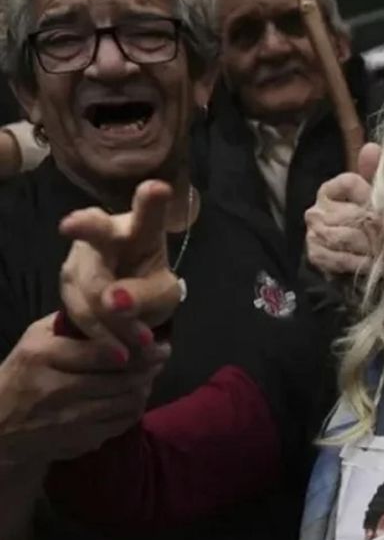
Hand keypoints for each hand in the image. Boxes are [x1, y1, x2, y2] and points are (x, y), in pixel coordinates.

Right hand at [0, 314, 168, 465]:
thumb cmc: (22, 375)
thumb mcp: (34, 341)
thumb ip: (70, 324)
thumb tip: (114, 313)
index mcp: (41, 357)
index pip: (101, 351)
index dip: (136, 347)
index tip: (154, 340)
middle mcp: (55, 389)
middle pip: (122, 377)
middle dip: (150, 363)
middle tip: (162, 353)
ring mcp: (70, 419)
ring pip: (128, 399)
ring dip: (147, 384)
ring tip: (152, 371)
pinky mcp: (81, 440)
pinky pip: (124, 421)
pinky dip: (136, 405)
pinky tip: (137, 394)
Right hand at [59, 181, 183, 357]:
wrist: (123, 308)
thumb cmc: (149, 289)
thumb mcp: (161, 295)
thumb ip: (144, 296)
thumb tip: (114, 301)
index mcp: (141, 230)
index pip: (147, 213)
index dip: (150, 202)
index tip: (158, 188)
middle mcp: (105, 233)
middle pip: (94, 229)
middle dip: (85, 226)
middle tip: (72, 224)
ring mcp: (80, 256)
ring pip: (88, 286)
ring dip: (112, 319)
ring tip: (140, 343)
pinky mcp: (66, 284)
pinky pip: (78, 310)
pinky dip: (101, 333)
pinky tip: (119, 350)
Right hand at [305, 143, 381, 276]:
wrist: (354, 257)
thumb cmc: (367, 223)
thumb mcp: (373, 197)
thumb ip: (374, 173)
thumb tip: (372, 149)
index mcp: (329, 190)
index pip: (351, 182)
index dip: (373, 194)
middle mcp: (316, 210)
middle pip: (352, 214)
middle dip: (377, 226)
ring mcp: (314, 233)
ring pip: (347, 237)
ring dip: (371, 245)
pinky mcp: (316, 255)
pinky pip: (340, 258)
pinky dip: (360, 262)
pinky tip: (373, 263)